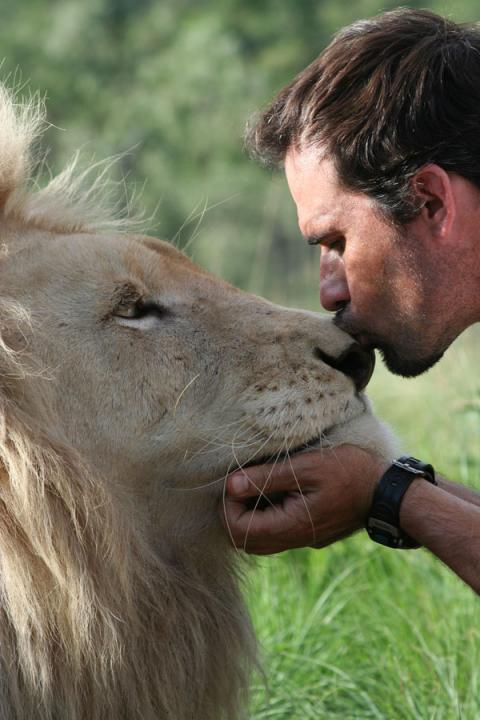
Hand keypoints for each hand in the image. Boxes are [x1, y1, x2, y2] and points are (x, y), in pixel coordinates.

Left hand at [220, 445, 387, 554]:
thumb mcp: (307, 466)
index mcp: (292, 526)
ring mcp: (303, 539)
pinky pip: (276, 532)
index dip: (228, 507)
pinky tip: (276, 489)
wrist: (388, 492)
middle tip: (242, 482)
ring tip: (259, 482)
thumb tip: (231, 485)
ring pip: (260, 539)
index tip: (235, 481)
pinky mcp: (309, 532)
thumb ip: (268, 477)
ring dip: (250, 514)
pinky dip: (266, 514)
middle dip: (234, 512)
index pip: (239, 532)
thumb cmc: (350, 471)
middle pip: (245, 541)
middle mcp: (295, 539)